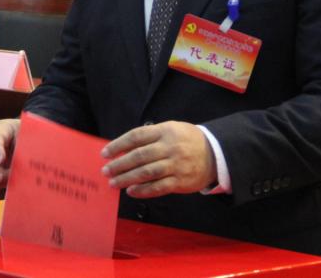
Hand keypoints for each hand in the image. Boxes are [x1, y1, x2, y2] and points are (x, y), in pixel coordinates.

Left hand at [101, 121, 215, 197]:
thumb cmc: (187, 140)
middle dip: (119, 165)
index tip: (105, 153)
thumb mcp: (171, 130)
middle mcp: (170, 147)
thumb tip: (123, 149)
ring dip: (127, 179)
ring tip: (114, 183)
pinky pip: (158, 187)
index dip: (118, 145)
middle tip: (106, 171)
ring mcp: (176, 165)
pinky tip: (131, 191)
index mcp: (165, 131)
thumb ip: (150, 137)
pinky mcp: (180, 181)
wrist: (215, 154)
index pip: (136, 136)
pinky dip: (143, 190)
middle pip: (139, 156)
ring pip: (146, 173)